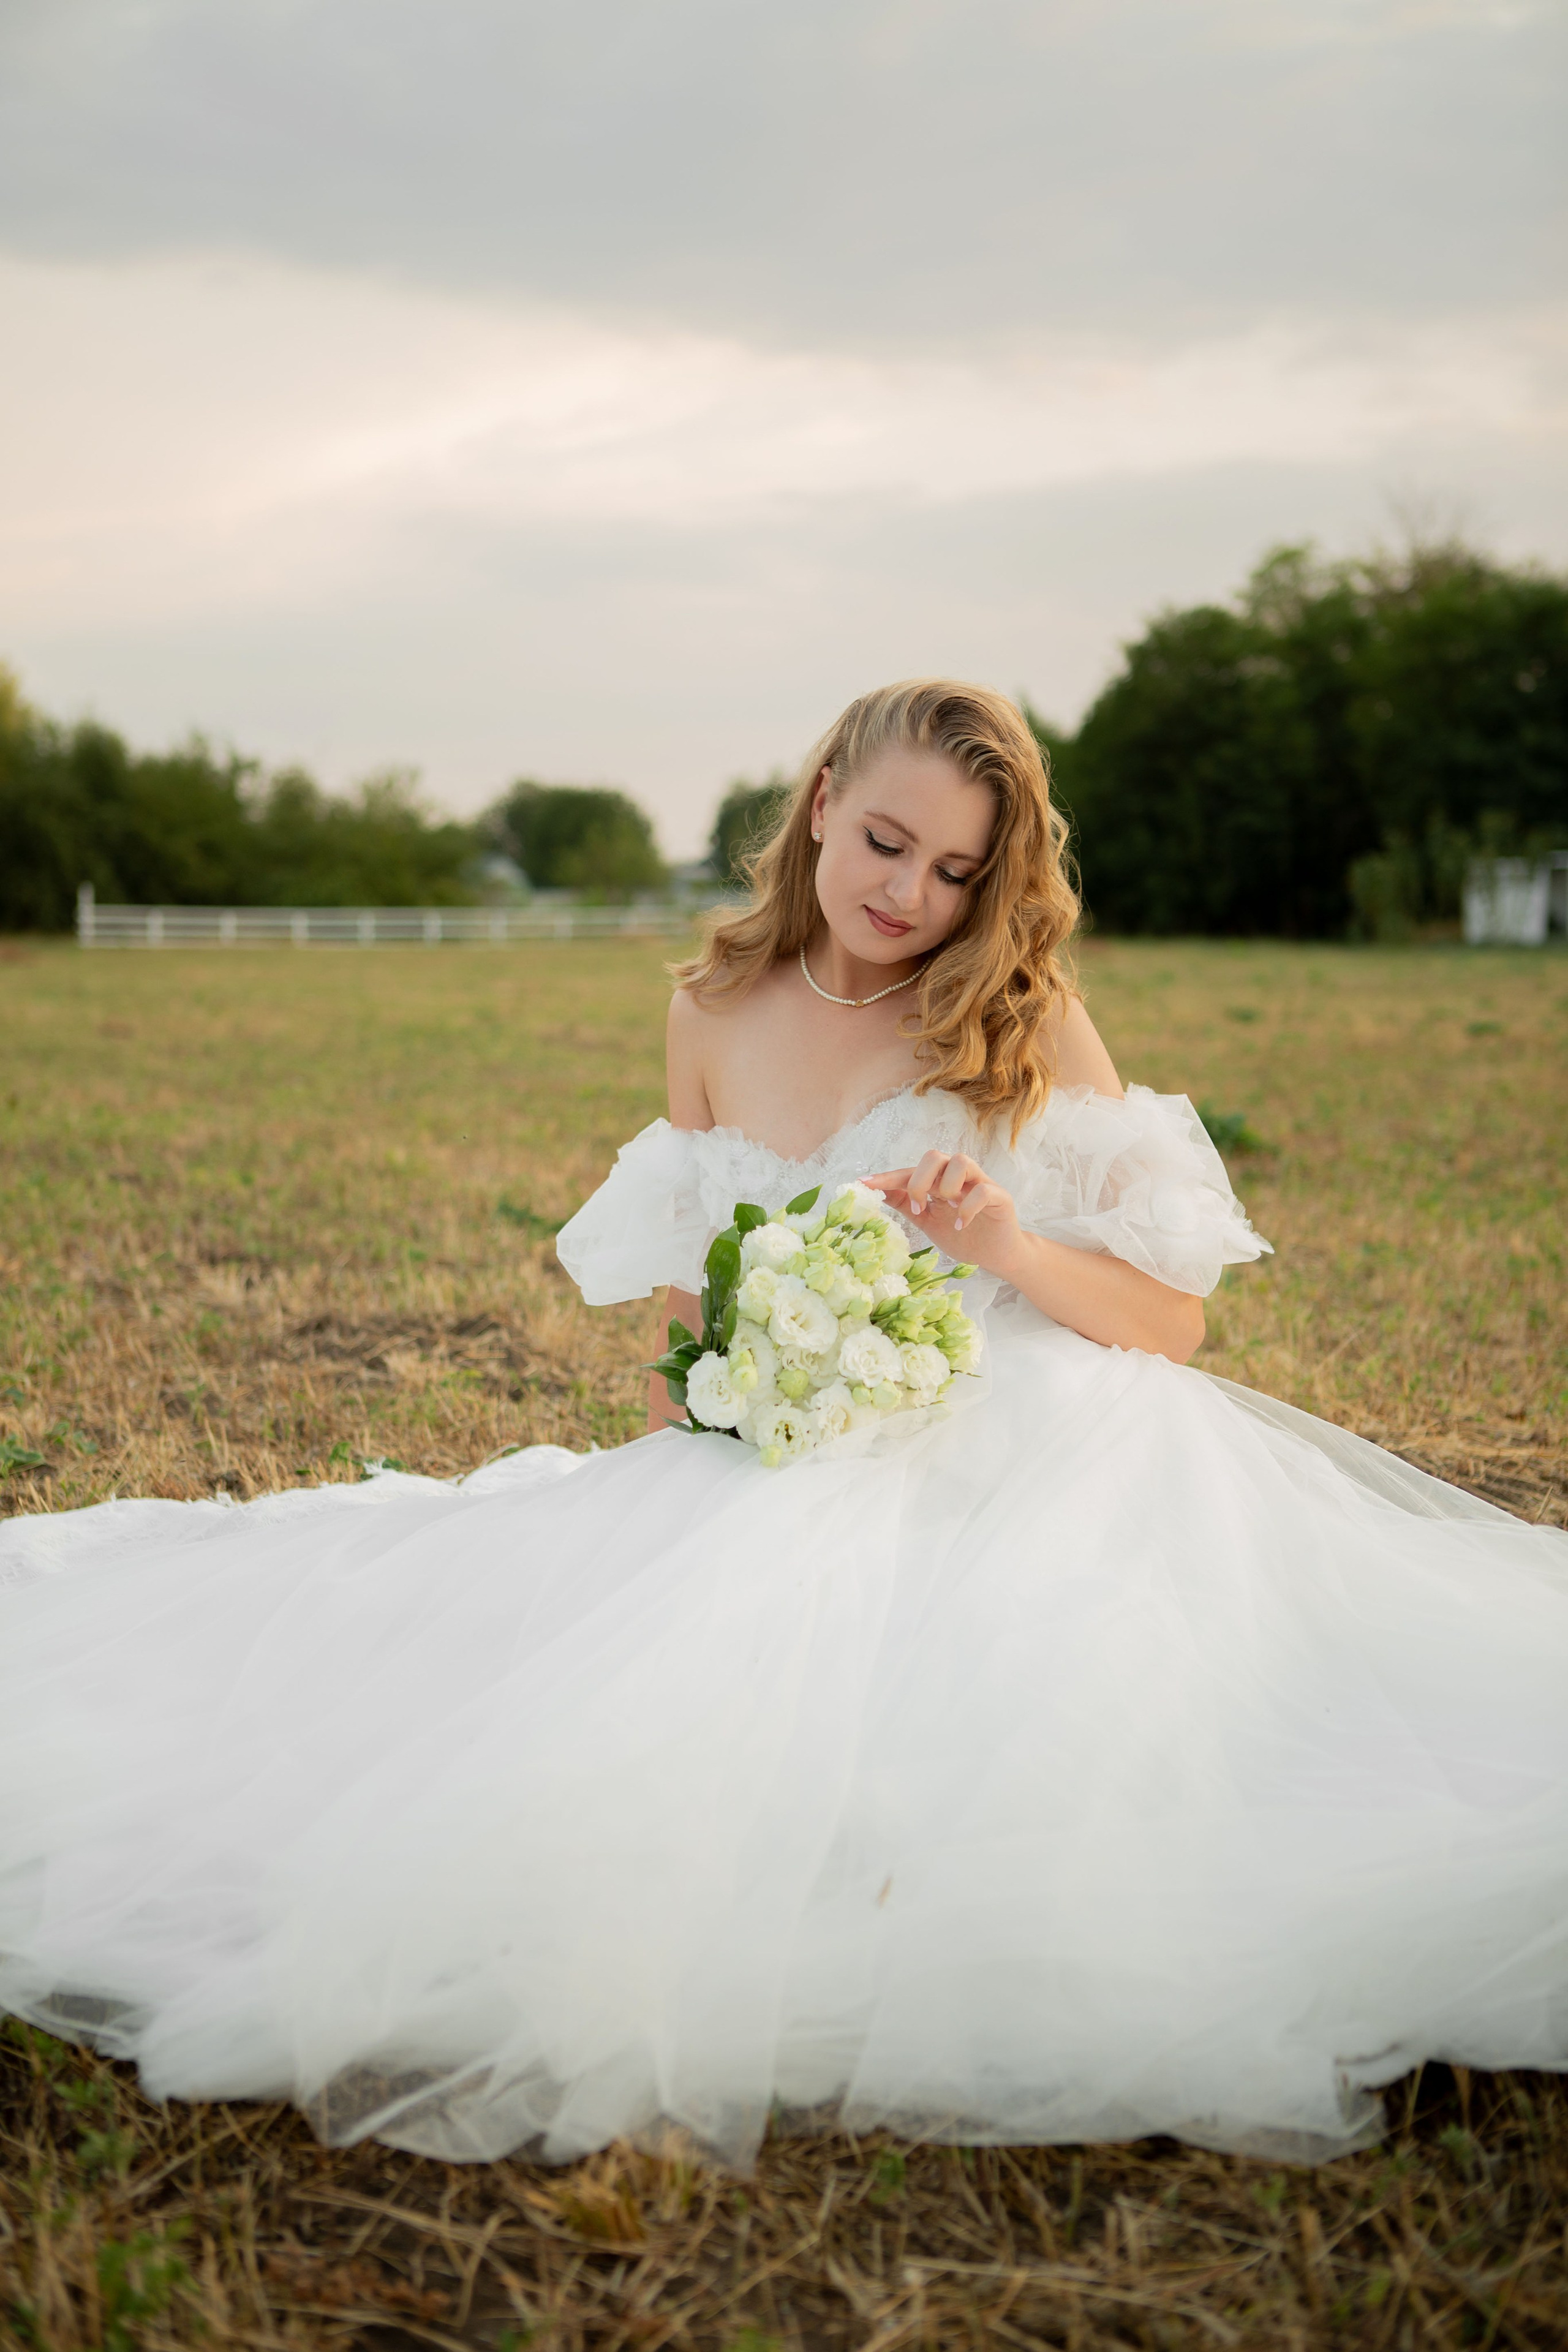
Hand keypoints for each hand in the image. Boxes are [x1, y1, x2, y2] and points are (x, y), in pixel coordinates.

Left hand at [863, 1151, 1024, 1278]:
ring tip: (945, 1209)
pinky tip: (961, 1224)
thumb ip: (907, 1205)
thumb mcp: (928, 1222)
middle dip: (919, 1181)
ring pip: (960, 1161)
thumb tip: (879, 1192)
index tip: (863, 1184)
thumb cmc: (963, 1236)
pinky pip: (982, 1190)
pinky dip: (967, 1207)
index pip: (910, 1172)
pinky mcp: (1000, 1197)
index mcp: (939, 1181)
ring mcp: (981, 1183)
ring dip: (946, 1186)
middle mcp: (959, 1177)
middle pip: (934, 1156)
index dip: (887, 1177)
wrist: (996, 1256)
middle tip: (919, 1208)